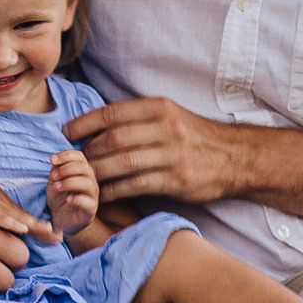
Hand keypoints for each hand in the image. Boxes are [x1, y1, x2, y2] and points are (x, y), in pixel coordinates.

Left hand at [46, 149, 97, 235]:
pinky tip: (68, 199)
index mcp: (82, 171)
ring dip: (69, 182)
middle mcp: (90, 182)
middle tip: (53, 177)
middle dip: (66, 169)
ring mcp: (92, 196)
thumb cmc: (58, 199)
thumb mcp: (54, 181)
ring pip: (87, 184)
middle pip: (85, 168)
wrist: (59, 220)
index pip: (79, 156)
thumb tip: (55, 160)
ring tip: (56, 187)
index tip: (52, 160)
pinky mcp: (90, 211)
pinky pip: (88, 203)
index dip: (66, 155)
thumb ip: (56, 170)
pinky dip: (77, 199)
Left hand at [65, 96, 243, 204]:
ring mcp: (172, 154)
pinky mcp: (176, 180)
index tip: (66, 133)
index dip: (84, 123)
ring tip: (80, 179)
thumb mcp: (171, 115)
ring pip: (121, 163)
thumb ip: (138, 119)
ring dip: (95, 172)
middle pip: (112, 139)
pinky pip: (134, 185)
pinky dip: (113, 191)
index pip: (112, 113)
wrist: (236, 157)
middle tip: (69, 161)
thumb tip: (96, 127)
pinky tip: (101, 195)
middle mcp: (166, 127)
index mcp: (160, 108)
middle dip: (85, 151)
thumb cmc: (196, 137)